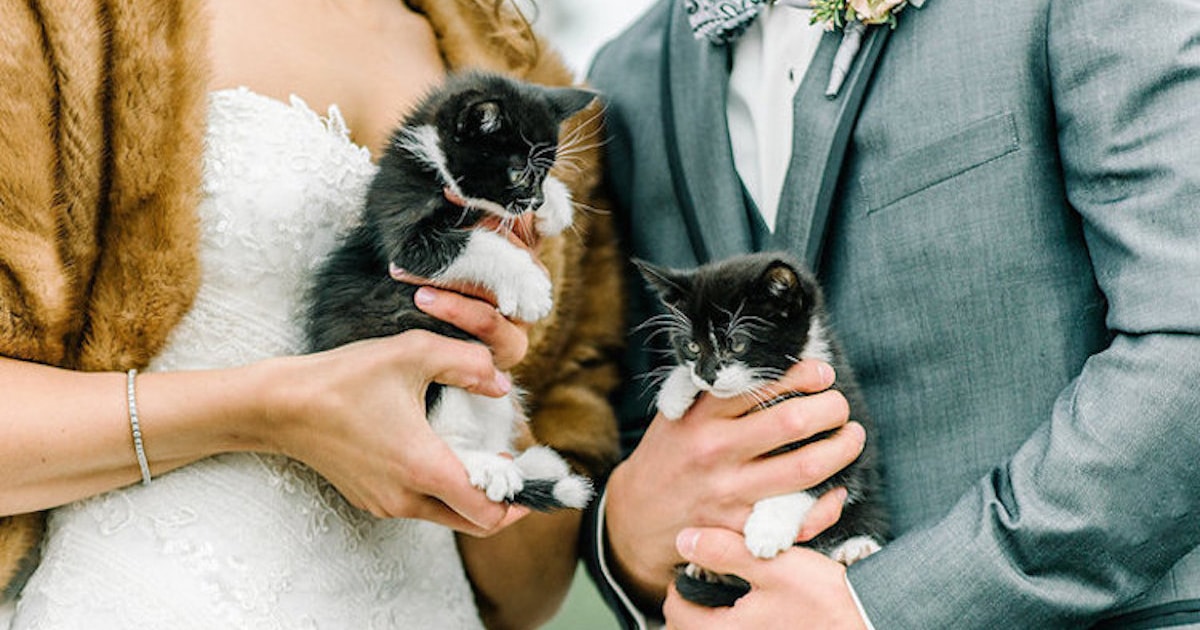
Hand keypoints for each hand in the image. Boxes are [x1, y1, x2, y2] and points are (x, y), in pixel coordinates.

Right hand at [260, 330, 526, 535]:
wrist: (280, 405)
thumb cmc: (343, 378)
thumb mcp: (411, 352)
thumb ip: (467, 363)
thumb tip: (502, 382)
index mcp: (424, 468)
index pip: (488, 514)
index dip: (519, 503)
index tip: (530, 480)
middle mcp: (406, 498)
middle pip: (472, 522)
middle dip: (500, 502)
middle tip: (512, 471)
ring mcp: (385, 503)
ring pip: (446, 515)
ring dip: (469, 494)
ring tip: (480, 456)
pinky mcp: (370, 498)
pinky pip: (418, 505)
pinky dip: (440, 489)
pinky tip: (440, 452)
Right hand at [604, 360, 866, 605]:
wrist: (636, 517)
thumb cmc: (669, 456)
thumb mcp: (679, 413)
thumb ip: (718, 390)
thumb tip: (773, 361)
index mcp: (701, 416)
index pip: (763, 385)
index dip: (805, 375)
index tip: (823, 373)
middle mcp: (716, 451)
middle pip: (792, 423)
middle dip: (831, 409)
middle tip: (841, 407)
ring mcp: (729, 493)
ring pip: (804, 469)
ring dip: (842, 449)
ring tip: (852, 437)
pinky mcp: (740, 529)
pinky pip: (797, 517)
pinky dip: (827, 504)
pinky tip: (838, 488)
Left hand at [664, 527, 867, 629]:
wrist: (870, 622)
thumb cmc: (827, 599)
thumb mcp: (775, 566)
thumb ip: (726, 551)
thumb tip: (685, 539)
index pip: (676, 612)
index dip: (681, 584)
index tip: (698, 566)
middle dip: (691, 605)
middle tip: (707, 580)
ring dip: (711, 618)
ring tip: (728, 595)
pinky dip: (734, 624)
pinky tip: (752, 609)